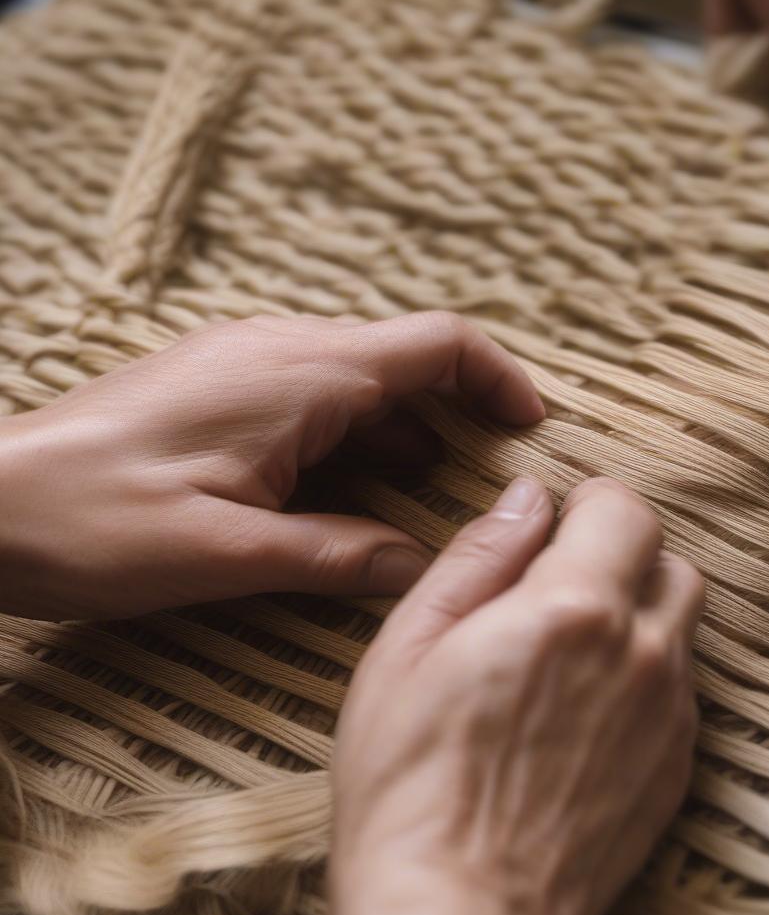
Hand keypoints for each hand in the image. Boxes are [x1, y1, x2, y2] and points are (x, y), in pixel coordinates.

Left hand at [0, 312, 543, 619]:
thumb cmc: (93, 522)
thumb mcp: (229, 554)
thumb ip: (339, 556)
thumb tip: (421, 569)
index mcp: (301, 375)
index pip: (437, 346)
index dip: (499, 379)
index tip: (531, 427)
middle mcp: (281, 348)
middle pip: (406, 357)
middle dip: (458, 411)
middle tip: (485, 481)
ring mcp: (247, 360)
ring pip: (361, 378)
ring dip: (404, 428)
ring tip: (423, 497)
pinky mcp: (221, 384)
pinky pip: (315, 392)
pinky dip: (354, 433)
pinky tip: (348, 490)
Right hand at [328, 477, 703, 914]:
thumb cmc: (412, 782)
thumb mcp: (411, 647)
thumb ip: (478, 557)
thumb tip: (525, 497)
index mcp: (573, 610)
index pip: (627, 511)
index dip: (593, 503)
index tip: (560, 520)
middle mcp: (641, 655)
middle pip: (670, 564)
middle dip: (623, 554)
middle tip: (561, 582)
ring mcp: (669, 717)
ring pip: (681, 627)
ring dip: (637, 614)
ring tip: (568, 650)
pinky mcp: (677, 769)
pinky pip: (680, 691)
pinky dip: (645, 675)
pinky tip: (584, 710)